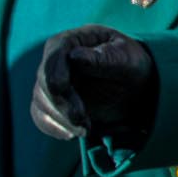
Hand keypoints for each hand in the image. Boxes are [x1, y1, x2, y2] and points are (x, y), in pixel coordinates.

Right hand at [30, 25, 156, 144]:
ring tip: (86, 130)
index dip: (55, 73)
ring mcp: (49, 83)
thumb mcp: (126, 59)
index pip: (54, 56)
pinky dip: (55, 128)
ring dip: (61, 120)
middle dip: (61, 104)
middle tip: (83, 121)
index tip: (64, 90)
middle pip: (44, 83)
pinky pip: (43, 118)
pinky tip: (72, 134)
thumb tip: (74, 56)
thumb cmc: (131, 66)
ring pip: (41, 103)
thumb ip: (103, 58)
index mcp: (70, 42)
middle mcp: (54, 62)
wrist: (136, 87)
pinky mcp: (51, 104)